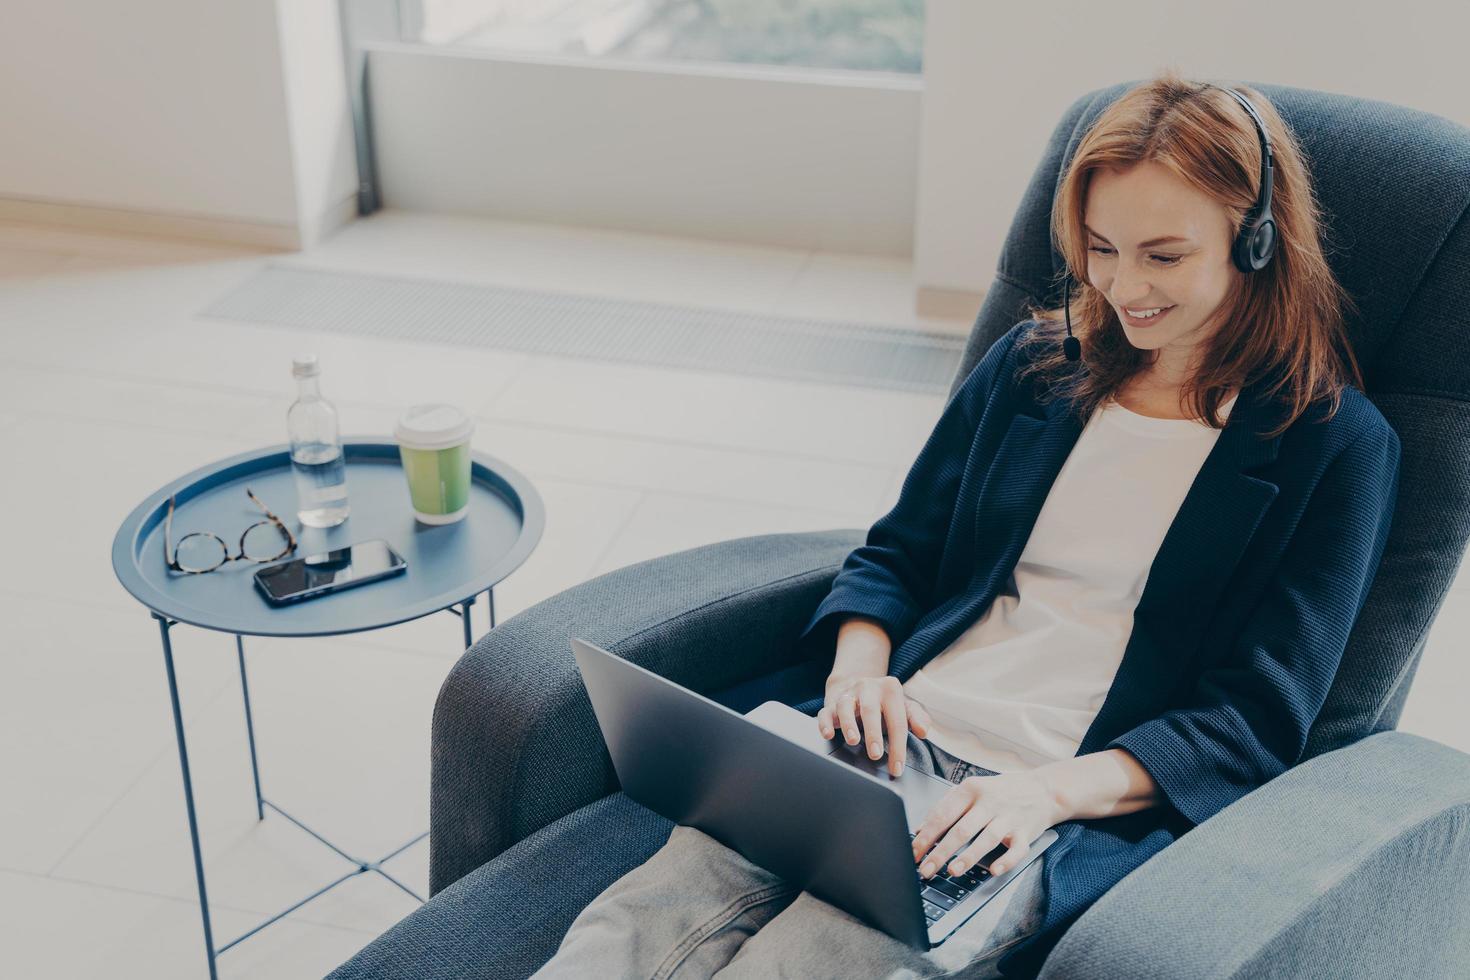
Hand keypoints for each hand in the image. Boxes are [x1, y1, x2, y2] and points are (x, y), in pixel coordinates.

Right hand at [816, 674, 932, 776]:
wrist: (861, 686)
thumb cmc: (885, 704)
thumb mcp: (904, 707)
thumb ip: (917, 718)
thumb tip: (923, 731)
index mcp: (890, 689)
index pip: (897, 720)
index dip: (898, 745)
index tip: (897, 767)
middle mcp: (868, 688)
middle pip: (870, 710)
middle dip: (873, 733)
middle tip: (876, 754)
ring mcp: (848, 694)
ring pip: (845, 706)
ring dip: (848, 724)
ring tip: (853, 741)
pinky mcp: (831, 703)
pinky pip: (825, 711)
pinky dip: (825, 723)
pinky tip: (828, 734)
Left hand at [911, 770, 1061, 878]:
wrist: (1043, 789)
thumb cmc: (1001, 791)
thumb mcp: (972, 789)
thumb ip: (947, 805)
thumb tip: (921, 828)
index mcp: (971, 789)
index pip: (943, 814)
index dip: (926, 835)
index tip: (914, 852)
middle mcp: (990, 802)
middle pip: (961, 829)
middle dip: (941, 851)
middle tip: (926, 869)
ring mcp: (1009, 817)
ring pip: (986, 839)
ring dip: (968, 857)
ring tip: (952, 871)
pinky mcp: (1026, 832)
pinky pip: (1016, 850)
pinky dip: (1005, 861)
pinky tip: (993, 871)